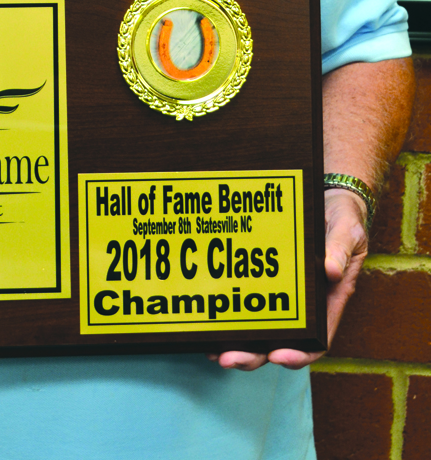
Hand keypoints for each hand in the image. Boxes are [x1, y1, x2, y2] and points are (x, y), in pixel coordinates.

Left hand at [209, 189, 367, 371]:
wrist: (330, 199)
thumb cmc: (343, 219)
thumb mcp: (348, 230)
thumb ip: (340, 249)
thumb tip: (331, 271)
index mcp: (328, 302)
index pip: (315, 341)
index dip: (297, 355)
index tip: (276, 356)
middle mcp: (305, 306)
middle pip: (279, 343)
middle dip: (254, 356)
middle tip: (227, 359)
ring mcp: (284, 296)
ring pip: (261, 330)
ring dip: (238, 344)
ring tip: (213, 351)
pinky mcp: (266, 281)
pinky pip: (249, 303)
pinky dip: (231, 316)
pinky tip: (212, 321)